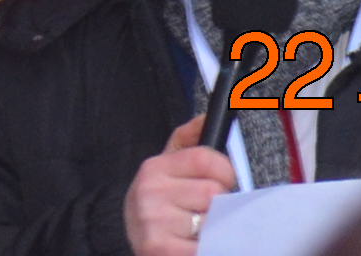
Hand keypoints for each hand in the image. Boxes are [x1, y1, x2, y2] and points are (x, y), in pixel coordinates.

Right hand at [122, 117, 234, 254]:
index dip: (224, 171)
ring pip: (214, 221)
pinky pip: (207, 246)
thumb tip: (206, 117)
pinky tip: (197, 244)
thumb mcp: (166, 169)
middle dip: (219, 204)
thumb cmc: (158, 206)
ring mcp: (154, 223)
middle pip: (214, 192)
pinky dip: (210, 247)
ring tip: (199, 230)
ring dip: (215, 229)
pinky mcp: (161, 250)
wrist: (135, 243)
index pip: (206, 159)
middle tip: (206, 212)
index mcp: (154, 168)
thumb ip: (188, 141)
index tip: (223, 182)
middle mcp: (150, 192)